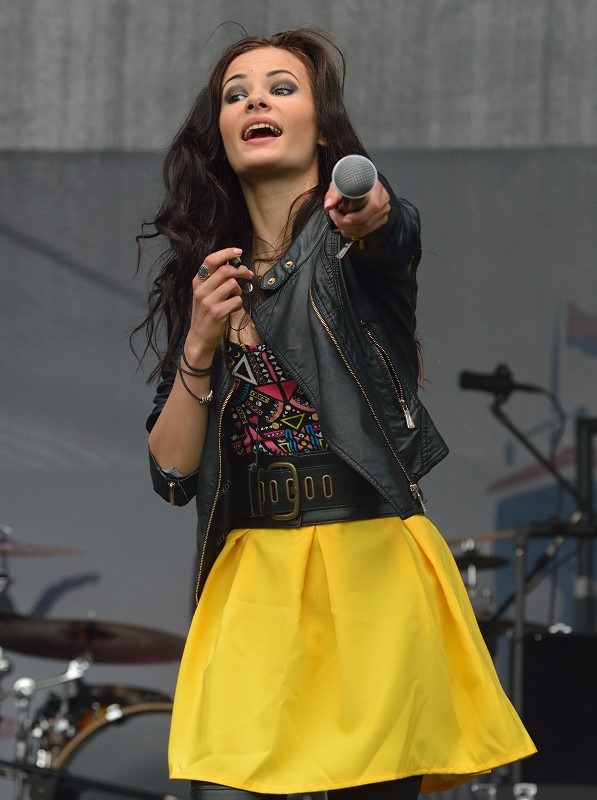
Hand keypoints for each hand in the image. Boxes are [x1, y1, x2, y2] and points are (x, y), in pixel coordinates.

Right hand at [185, 247, 253, 361]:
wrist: (199, 337)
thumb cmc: (205, 314)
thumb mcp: (204, 294)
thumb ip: (214, 280)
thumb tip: (233, 265)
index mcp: (197, 282)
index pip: (210, 260)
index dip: (226, 253)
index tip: (239, 251)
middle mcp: (201, 290)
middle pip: (226, 271)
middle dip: (241, 271)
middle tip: (248, 275)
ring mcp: (209, 301)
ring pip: (232, 285)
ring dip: (239, 290)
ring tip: (235, 296)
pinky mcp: (218, 312)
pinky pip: (236, 300)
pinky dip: (239, 303)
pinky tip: (233, 308)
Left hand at [324, 179, 390, 238]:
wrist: (358, 182)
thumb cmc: (351, 181)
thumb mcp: (339, 183)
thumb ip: (333, 194)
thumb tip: (329, 205)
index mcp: (376, 187)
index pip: (373, 206)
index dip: (357, 216)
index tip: (344, 217)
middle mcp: (382, 199)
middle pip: (367, 221)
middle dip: (347, 224)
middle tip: (335, 216)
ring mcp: (383, 210)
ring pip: (365, 228)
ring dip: (348, 228)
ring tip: (338, 219)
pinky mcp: (380, 219)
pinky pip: (366, 231)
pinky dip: (352, 231)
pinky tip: (345, 225)